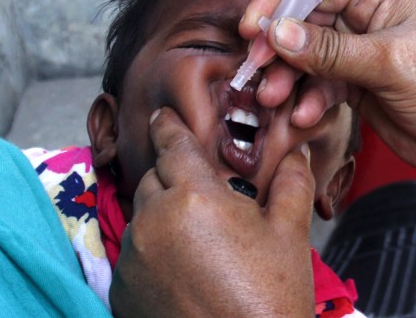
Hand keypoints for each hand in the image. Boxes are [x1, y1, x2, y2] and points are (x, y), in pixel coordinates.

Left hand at [110, 108, 314, 316]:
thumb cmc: (270, 298)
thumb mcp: (289, 236)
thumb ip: (290, 184)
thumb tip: (293, 154)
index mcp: (194, 196)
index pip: (172, 144)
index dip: (168, 126)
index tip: (163, 117)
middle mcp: (155, 219)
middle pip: (154, 179)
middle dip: (173, 180)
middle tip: (203, 200)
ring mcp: (134, 256)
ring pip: (142, 216)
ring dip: (162, 217)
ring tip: (198, 245)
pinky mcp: (122, 288)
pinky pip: (134, 253)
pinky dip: (151, 252)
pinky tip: (181, 271)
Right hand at [241, 0, 415, 176]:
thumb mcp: (387, 64)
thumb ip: (328, 49)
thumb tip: (279, 32)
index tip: (254, 26)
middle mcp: (366, 17)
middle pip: (302, 18)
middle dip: (277, 45)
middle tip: (256, 66)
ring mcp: (357, 50)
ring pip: (304, 54)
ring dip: (286, 76)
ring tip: (273, 97)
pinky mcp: (353, 81)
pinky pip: (316, 83)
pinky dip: (306, 98)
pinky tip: (305, 114)